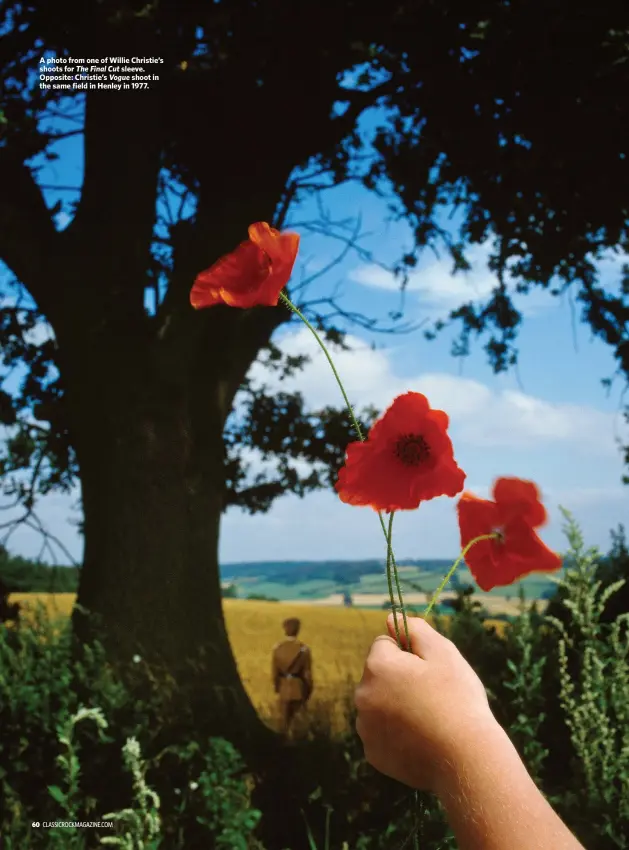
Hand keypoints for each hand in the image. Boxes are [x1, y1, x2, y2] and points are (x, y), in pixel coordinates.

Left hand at [355, 613, 497, 792]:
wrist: (465, 759)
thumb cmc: (457, 699)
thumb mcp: (443, 653)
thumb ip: (415, 630)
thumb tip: (391, 619)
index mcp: (377, 666)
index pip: (384, 645)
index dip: (409, 653)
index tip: (429, 670)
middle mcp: (362, 695)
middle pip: (379, 675)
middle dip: (399, 679)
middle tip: (432, 695)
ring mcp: (366, 728)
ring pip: (380, 705)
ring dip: (396, 706)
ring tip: (429, 720)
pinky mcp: (374, 754)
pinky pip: (383, 734)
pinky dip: (397, 734)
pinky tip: (422, 741)